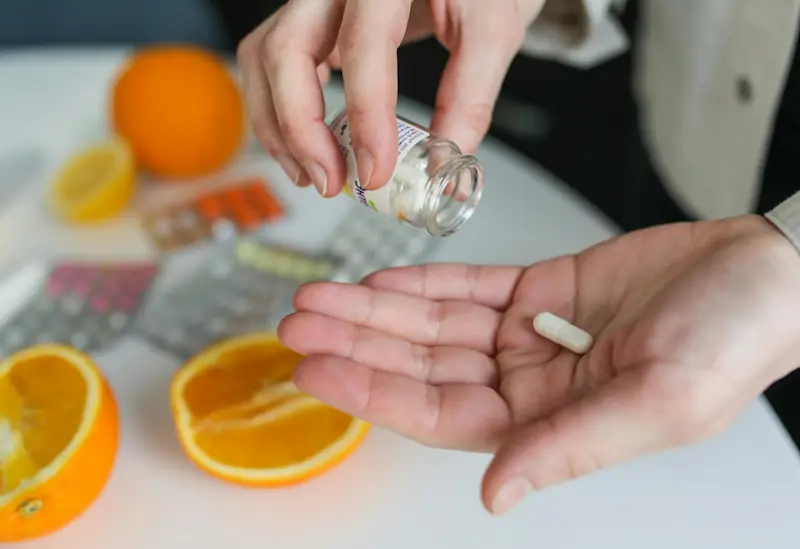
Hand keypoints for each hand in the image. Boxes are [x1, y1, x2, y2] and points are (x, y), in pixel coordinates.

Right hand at [236, 0, 545, 196]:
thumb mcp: (494, 26)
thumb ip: (470, 94)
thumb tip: (441, 164)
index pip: (362, 45)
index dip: (366, 118)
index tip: (376, 171)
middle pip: (285, 49)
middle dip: (299, 128)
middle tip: (330, 180)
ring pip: (263, 57)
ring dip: (278, 126)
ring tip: (314, 174)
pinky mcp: (311, 18)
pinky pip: (272, 61)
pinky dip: (279, 110)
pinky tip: (309, 145)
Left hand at [278, 215, 799, 514]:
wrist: (763, 274)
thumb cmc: (731, 341)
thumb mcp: (657, 402)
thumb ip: (569, 447)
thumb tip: (496, 494)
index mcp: (551, 424)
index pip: (438, 413)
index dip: (373, 392)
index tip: (317, 367)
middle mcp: (530, 384)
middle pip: (422, 365)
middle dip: (358, 343)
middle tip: (299, 323)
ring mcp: (530, 336)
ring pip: (434, 324)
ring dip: (377, 309)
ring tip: (320, 295)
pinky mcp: (540, 290)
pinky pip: (469, 288)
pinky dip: (424, 283)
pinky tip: (382, 280)